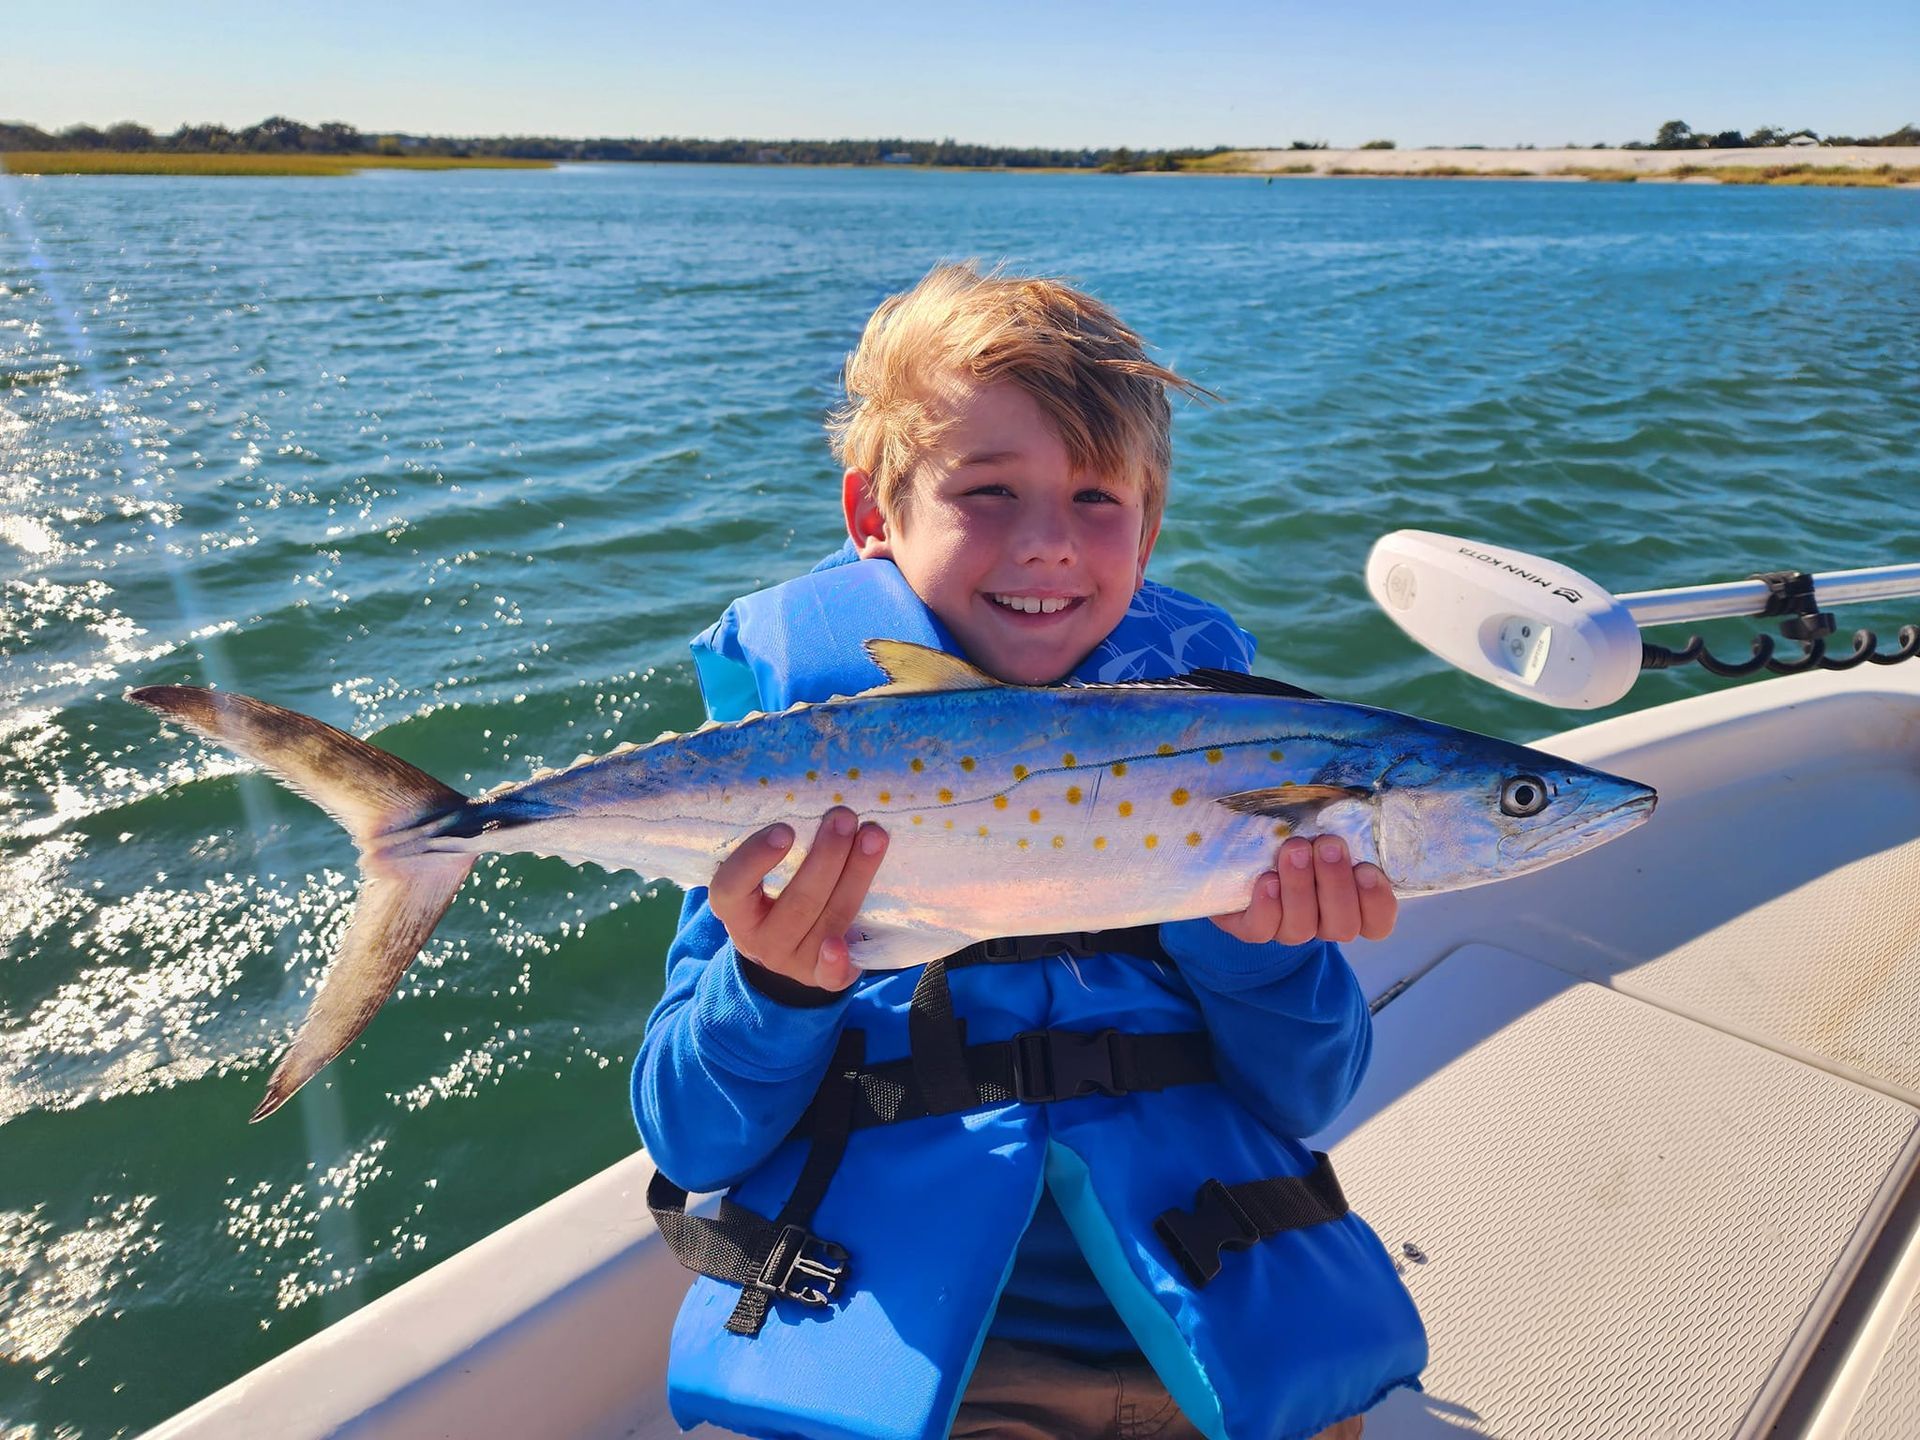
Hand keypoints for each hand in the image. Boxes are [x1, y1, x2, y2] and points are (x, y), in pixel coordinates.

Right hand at [707, 807, 888, 992]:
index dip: (756, 859)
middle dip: (826, 857)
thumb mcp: (759, 876)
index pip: (732, 886)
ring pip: (828, 919)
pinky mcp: (821, 977)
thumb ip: (778, 847)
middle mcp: (759, 939)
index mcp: (735, 909)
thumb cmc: (773, 894)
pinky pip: (831, 975)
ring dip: (855, 877)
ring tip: (873, 837)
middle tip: (844, 817)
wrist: (784, 949)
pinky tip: (843, 945)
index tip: (786, 830)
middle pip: (797, 901)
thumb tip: (816, 800)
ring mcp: (792, 961)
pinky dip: (837, 961)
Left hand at [1209, 835, 1396, 944]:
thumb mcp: (1323, 826)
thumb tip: (1348, 801)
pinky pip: (1262, 929)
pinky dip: (1266, 907)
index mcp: (1352, 905)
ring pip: (1302, 927)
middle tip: (1328, 845)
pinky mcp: (1252, 927)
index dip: (1376, 901)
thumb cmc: (1299, 834)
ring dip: (1300, 886)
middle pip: (1343, 925)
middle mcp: (1324, 923)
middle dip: (1336, 883)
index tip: (1366, 869)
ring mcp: (1288, 928)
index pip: (1378, 921)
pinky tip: (1268, 880)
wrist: (1243, 851)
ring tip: (1295, 849)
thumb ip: (1341, 822)